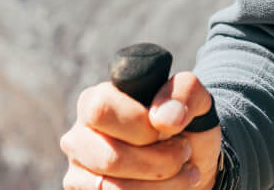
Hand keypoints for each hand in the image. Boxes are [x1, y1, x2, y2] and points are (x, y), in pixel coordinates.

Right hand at [60, 71, 221, 188]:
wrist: (187, 165)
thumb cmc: (185, 128)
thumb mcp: (195, 102)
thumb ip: (184, 93)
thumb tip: (163, 118)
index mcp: (97, 100)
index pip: (101, 109)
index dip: (141, 125)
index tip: (169, 130)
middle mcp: (79, 136)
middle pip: (109, 158)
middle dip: (158, 162)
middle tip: (183, 154)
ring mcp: (78, 171)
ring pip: (113, 189)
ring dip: (160, 185)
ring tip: (183, 173)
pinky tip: (168, 188)